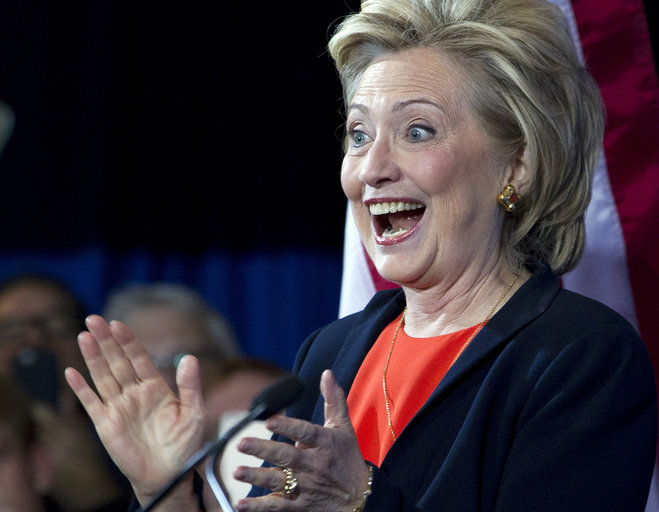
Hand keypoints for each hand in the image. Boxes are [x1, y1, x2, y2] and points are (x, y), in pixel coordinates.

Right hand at [64, 315, 204, 506]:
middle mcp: (135, 393)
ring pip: (102, 377)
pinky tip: (71, 372)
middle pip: (117, 362)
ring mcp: (119, 407)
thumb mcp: (194, 413)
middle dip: (106, 340)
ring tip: (84, 336)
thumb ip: (190, 386)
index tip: (118, 324)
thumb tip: (190, 357)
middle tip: (93, 319)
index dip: (128, 341)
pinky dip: (81, 388)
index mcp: (156, 387)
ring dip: (93, 357)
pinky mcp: (106, 425)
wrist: (169, 475)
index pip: (139, 358)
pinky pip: (91, 403)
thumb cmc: (184, 445)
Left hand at [233, 370, 369, 510]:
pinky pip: (278, 507)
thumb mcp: (343, 428)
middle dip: (263, 449)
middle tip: (242, 443)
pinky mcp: (301, 506)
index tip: (269, 420)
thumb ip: (334, 400)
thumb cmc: (348, 458)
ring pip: (279, 481)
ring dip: (256, 476)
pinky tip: (241, 504)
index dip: (288, 426)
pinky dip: (259, 507)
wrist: (360, 500)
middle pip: (287, 456)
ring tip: (236, 471)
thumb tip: (327, 373)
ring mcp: (308, 488)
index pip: (306, 432)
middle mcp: (315, 465)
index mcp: (325, 443)